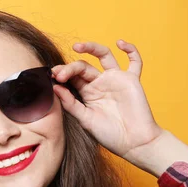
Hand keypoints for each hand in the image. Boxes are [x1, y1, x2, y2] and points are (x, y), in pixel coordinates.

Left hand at [52, 40, 163, 160]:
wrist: (133, 143)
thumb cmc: (109, 135)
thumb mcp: (85, 120)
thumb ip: (71, 103)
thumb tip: (55, 87)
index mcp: (86, 93)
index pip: (72, 77)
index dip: (62, 74)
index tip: (53, 77)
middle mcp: (100, 84)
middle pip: (83, 67)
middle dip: (70, 68)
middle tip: (60, 74)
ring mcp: (115, 80)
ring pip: (104, 56)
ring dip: (91, 48)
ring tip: (78, 46)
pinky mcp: (131, 80)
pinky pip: (135, 61)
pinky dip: (130, 49)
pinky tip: (120, 43)